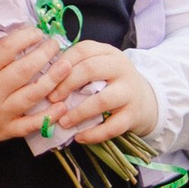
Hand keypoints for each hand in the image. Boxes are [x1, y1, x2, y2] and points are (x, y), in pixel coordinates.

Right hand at [0, 24, 64, 148]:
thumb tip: (15, 40)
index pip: (7, 49)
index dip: (26, 37)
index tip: (37, 31)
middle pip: (25, 70)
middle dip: (45, 55)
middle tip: (56, 44)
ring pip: (32, 95)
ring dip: (53, 80)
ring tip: (66, 66)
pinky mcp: (2, 131)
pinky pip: (30, 124)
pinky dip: (48, 116)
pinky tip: (62, 106)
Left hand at [43, 40, 160, 150]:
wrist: (144, 100)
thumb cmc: (111, 82)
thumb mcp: (99, 66)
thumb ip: (77, 67)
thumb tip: (44, 77)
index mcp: (109, 53)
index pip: (83, 50)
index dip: (62, 64)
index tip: (46, 78)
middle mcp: (121, 68)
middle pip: (90, 69)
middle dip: (66, 84)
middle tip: (52, 99)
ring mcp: (129, 92)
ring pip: (102, 100)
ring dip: (78, 112)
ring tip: (63, 121)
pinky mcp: (133, 115)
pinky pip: (112, 127)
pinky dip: (94, 134)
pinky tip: (79, 137)